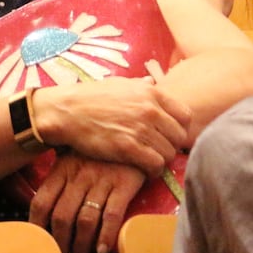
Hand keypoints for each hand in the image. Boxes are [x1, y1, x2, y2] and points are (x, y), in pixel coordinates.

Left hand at [28, 153, 144, 252]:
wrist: (136, 132)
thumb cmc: (103, 150)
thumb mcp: (76, 156)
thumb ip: (63, 179)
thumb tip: (47, 210)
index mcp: (63, 169)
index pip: (42, 202)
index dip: (37, 227)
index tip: (39, 244)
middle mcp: (80, 175)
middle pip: (62, 216)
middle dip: (60, 244)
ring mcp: (102, 180)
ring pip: (85, 220)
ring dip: (81, 246)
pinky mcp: (125, 183)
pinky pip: (112, 214)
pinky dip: (106, 235)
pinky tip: (102, 250)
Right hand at [32, 78, 190, 175]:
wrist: (67, 111)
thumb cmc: (92, 97)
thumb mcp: (121, 83)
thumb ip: (141, 85)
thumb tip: (153, 82)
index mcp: (152, 93)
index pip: (185, 116)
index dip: (180, 129)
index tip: (170, 136)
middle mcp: (151, 110)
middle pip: (179, 137)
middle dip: (172, 147)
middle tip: (160, 152)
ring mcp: (140, 129)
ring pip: (169, 153)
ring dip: (162, 160)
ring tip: (151, 162)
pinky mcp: (128, 147)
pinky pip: (155, 164)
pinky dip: (153, 171)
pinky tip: (146, 170)